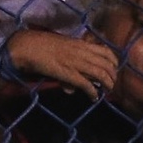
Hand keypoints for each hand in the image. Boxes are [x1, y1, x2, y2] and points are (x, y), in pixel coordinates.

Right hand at [3, 27, 118, 97]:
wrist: (28, 46)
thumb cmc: (42, 45)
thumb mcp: (62, 47)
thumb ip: (71, 59)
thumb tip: (74, 76)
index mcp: (81, 44)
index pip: (106, 51)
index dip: (114, 62)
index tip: (114, 69)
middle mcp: (82, 53)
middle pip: (107, 64)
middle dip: (113, 76)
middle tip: (111, 84)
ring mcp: (76, 63)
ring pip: (101, 73)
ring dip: (107, 84)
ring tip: (107, 91)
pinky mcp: (68, 74)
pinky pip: (85, 84)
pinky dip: (92, 92)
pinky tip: (94, 98)